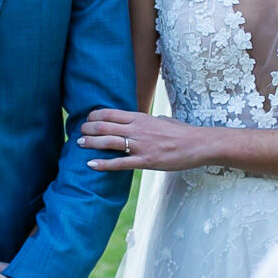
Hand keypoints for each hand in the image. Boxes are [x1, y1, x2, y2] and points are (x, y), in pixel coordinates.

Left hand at [80, 109, 208, 171]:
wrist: (198, 144)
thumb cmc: (183, 132)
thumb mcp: (164, 120)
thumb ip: (151, 120)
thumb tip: (148, 120)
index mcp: (141, 118)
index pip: (111, 113)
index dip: (95, 116)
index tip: (87, 119)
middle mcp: (137, 129)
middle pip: (105, 126)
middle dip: (88, 129)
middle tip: (80, 133)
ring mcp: (140, 145)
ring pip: (108, 142)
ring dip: (91, 143)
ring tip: (80, 144)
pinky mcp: (145, 161)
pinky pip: (119, 163)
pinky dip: (103, 164)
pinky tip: (91, 164)